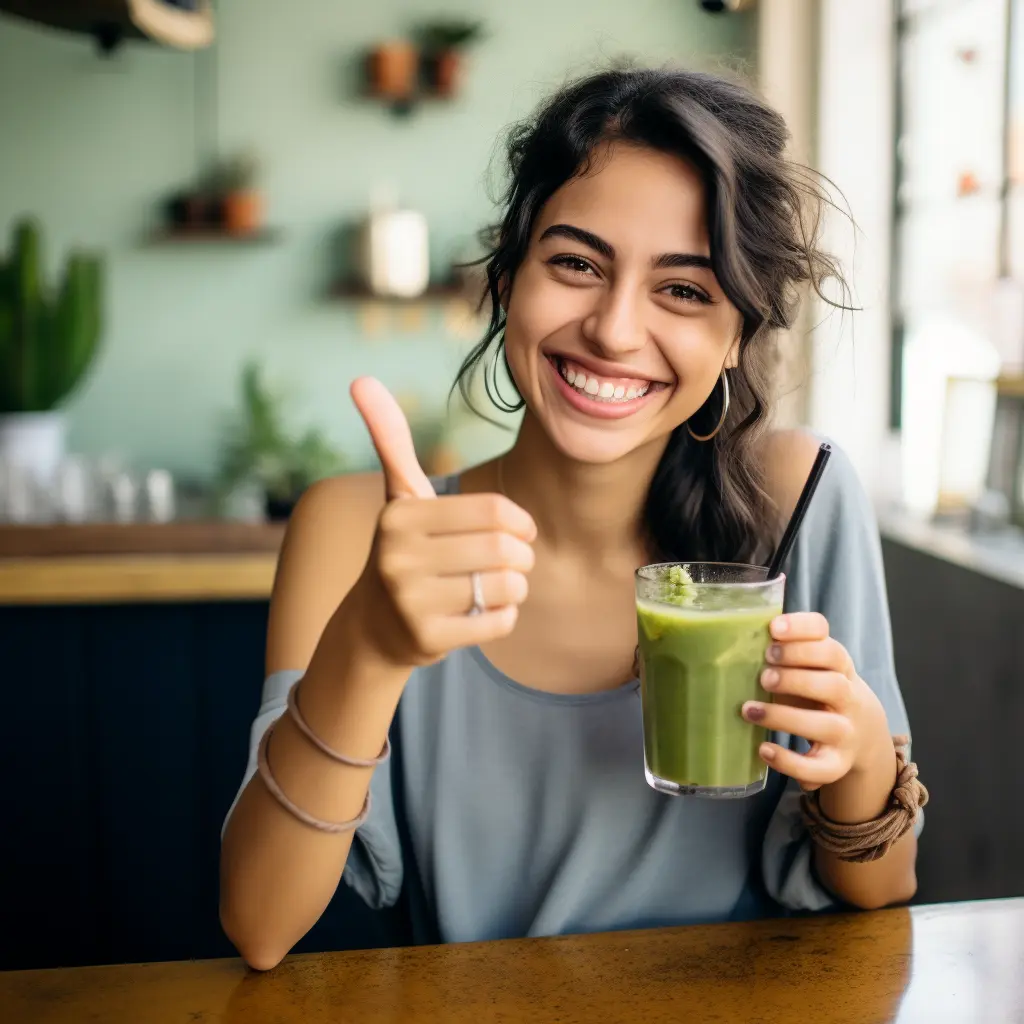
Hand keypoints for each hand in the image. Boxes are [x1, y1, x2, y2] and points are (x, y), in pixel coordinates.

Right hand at [348, 377, 536, 668]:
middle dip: (522, 557)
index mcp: (401, 516)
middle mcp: (398, 556)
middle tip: (514, 562)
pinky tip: (483, 612)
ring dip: (515, 587)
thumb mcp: (400, 497)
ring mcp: (410, 601)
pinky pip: (499, 622)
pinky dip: (504, 616)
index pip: (496, 511)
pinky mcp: (427, 638)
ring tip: (497, 586)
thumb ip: (390, 440)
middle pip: (504, 550)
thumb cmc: (403, 550)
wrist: (373, 626)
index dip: (520, 523)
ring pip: (506, 587)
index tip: (517, 531)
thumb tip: (362, 379)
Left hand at [740, 612, 890, 790]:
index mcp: (841, 668)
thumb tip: (739, 639)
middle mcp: (849, 699)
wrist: (863, 735)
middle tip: (763, 676)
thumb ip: (789, 652)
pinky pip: (818, 768)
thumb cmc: (821, 691)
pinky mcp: (837, 764)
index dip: (804, 634)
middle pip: (833, 684)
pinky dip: (789, 761)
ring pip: (825, 725)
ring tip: (749, 710)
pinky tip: (763, 750)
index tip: (773, 629)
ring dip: (784, 717)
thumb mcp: (814, 667)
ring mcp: (846, 733)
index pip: (831, 646)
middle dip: (795, 678)